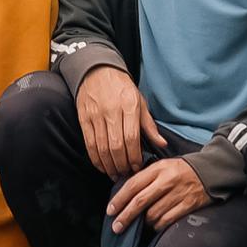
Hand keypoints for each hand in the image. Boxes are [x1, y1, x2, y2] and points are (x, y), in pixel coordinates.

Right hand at [74, 64, 165, 179]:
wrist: (97, 71)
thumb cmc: (122, 88)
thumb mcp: (140, 101)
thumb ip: (149, 125)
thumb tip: (162, 144)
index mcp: (129, 106)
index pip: (132, 138)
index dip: (135, 157)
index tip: (138, 167)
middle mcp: (112, 111)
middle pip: (116, 146)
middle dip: (123, 165)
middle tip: (127, 174)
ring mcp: (96, 115)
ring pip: (102, 148)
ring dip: (109, 165)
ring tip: (116, 174)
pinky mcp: (84, 119)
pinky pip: (89, 144)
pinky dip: (96, 159)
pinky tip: (103, 166)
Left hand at [106, 156, 208, 233]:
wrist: (211, 171)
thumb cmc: (181, 170)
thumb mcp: (162, 166)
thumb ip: (146, 177)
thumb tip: (124, 195)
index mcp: (158, 168)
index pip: (133, 184)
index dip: (119, 199)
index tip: (110, 211)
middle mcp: (167, 180)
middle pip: (140, 201)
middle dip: (125, 216)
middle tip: (116, 227)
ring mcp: (178, 193)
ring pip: (153, 214)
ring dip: (142, 223)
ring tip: (138, 227)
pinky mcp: (188, 205)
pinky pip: (167, 220)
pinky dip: (157, 226)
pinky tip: (153, 227)